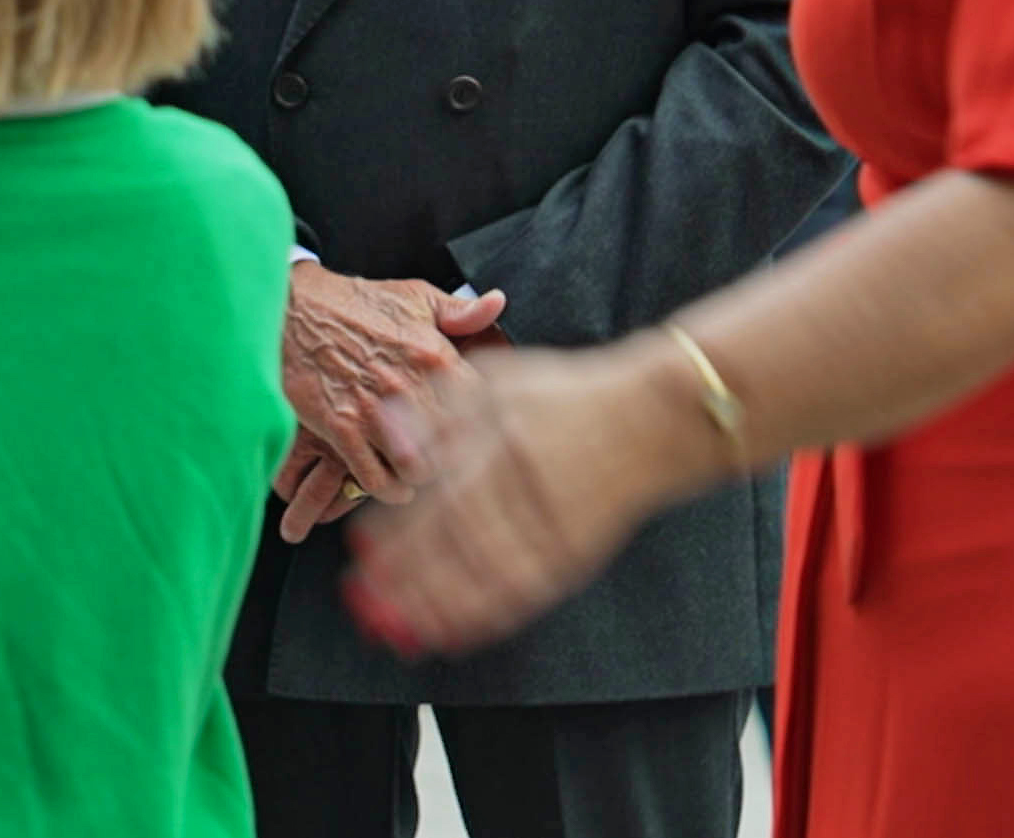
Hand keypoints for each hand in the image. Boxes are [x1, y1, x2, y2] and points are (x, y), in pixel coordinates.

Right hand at [274, 266, 505, 540]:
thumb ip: (459, 309)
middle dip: (457, 459)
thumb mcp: (412, 295)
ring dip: (422, 477)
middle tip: (451, 462)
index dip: (486, 427)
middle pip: (456, 448)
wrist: (291, 308)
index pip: (484, 409)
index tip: (480, 434)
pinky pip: (374, 478)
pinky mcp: (340, 428)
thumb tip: (497, 304)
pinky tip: (392, 485)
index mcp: (435, 355)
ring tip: (421, 473)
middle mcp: (409, 387)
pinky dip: (387, 490)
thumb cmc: (352, 303)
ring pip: (418, 470)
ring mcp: (373, 412)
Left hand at [340, 339, 695, 657]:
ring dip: (439, 607)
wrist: (654, 422)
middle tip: (366, 603)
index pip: (437, 492)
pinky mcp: (576, 553)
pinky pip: (525, 592)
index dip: (397, 527)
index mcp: (499, 440)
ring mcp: (552, 523)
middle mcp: (523, 485)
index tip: (360, 550)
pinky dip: (486, 616)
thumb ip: (442, 409)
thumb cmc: (570, 399)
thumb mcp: (501, 382)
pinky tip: (453, 631)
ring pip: (488, 574)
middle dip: (407, 577)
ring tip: (398, 627)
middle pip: (456, 540)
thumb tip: (387, 425)